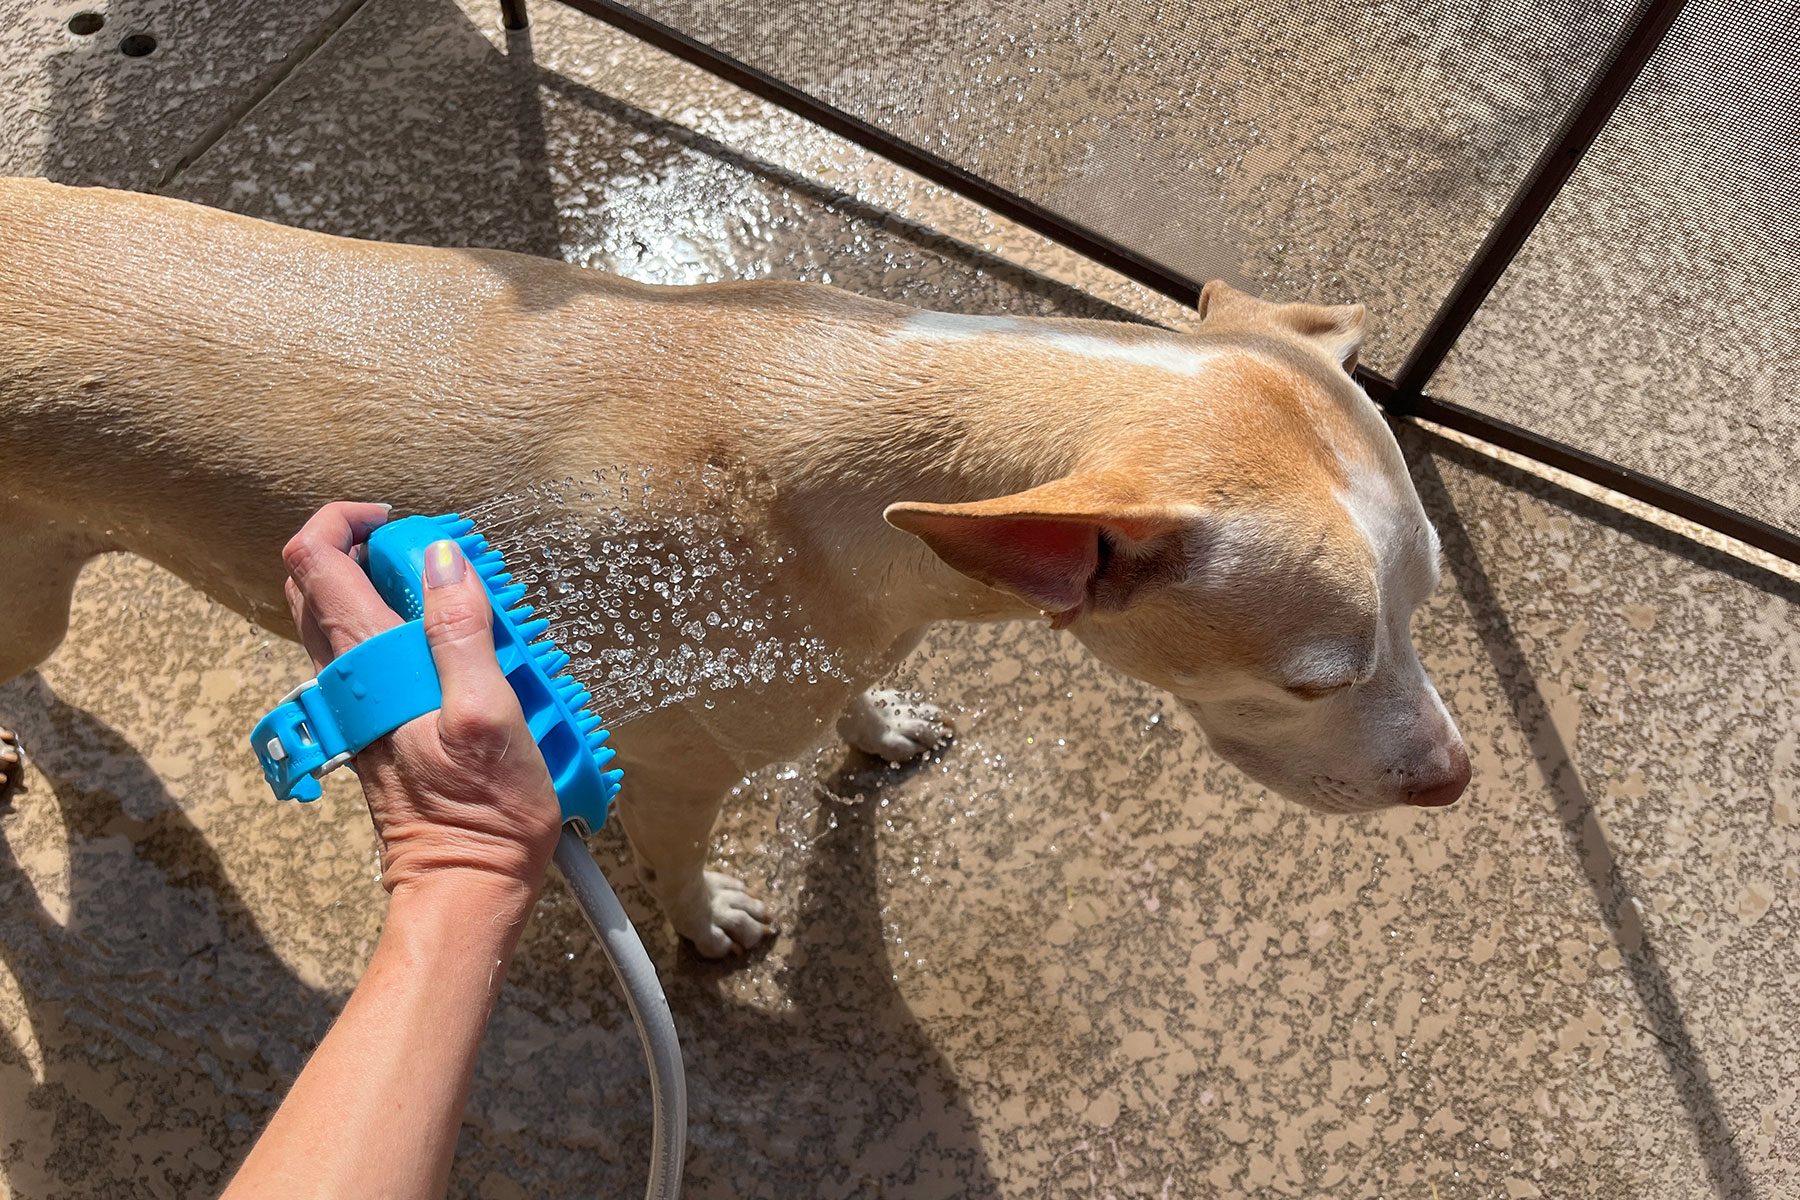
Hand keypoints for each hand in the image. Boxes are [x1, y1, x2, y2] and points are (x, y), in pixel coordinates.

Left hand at [281, 502, 562, 900]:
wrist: (467, 884)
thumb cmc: (483, 810)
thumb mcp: (487, 715)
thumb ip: (459, 632)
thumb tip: (442, 558)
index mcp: (366, 667)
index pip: (315, 560)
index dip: (350, 522)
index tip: (411, 528)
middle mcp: (347, 680)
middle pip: (317, 582)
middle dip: (368, 549)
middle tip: (437, 560)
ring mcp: (359, 703)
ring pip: (341, 616)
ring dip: (391, 591)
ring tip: (463, 605)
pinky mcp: (379, 723)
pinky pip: (374, 656)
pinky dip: (407, 632)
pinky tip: (464, 653)